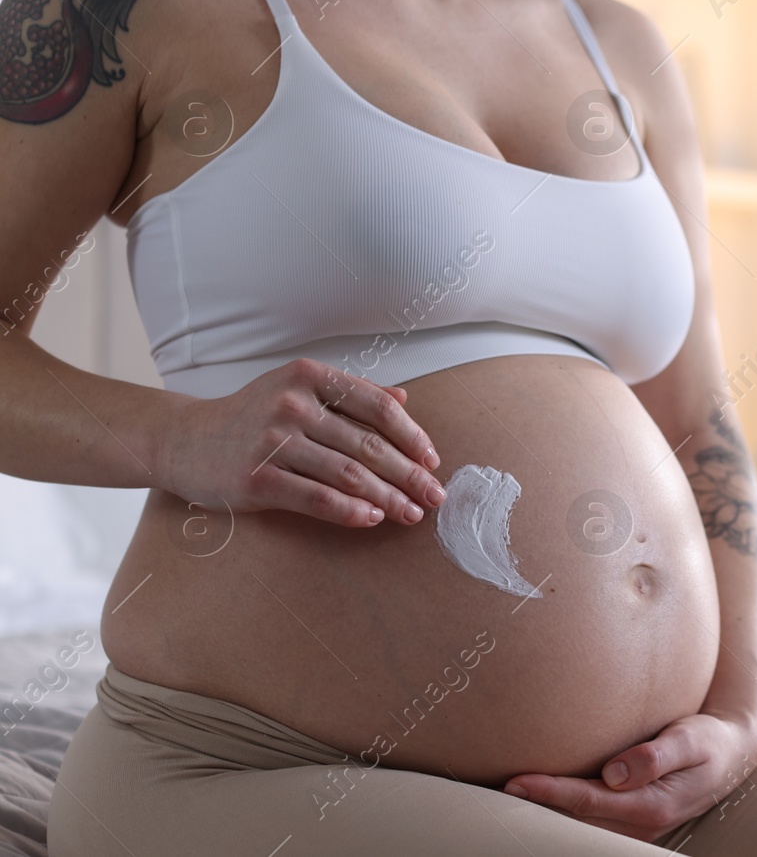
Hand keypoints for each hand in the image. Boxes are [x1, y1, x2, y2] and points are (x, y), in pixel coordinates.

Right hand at [157, 357, 445, 527]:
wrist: (182, 439)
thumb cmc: (251, 415)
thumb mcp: (298, 389)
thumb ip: (350, 393)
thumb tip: (404, 399)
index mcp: (309, 377)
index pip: (378, 407)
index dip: (412, 436)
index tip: (433, 460)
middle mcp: (292, 404)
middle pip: (369, 444)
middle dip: (409, 474)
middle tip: (435, 496)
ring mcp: (272, 442)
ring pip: (348, 474)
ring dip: (388, 497)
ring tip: (412, 513)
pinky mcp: (256, 480)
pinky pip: (317, 498)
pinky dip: (351, 511)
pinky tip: (373, 518)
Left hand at [502, 713, 756, 841]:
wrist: (731, 755)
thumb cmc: (709, 741)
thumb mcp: (690, 741)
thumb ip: (655, 756)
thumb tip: (616, 771)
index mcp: (651, 806)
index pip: (588, 801)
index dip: (551, 793)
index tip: (517, 781)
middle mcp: (638, 823)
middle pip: (575, 820)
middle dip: (537, 808)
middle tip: (494, 790)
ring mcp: (633, 825)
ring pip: (579, 824)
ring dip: (546, 812)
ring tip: (507, 794)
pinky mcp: (629, 817)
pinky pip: (589, 818)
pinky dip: (563, 810)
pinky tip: (542, 796)